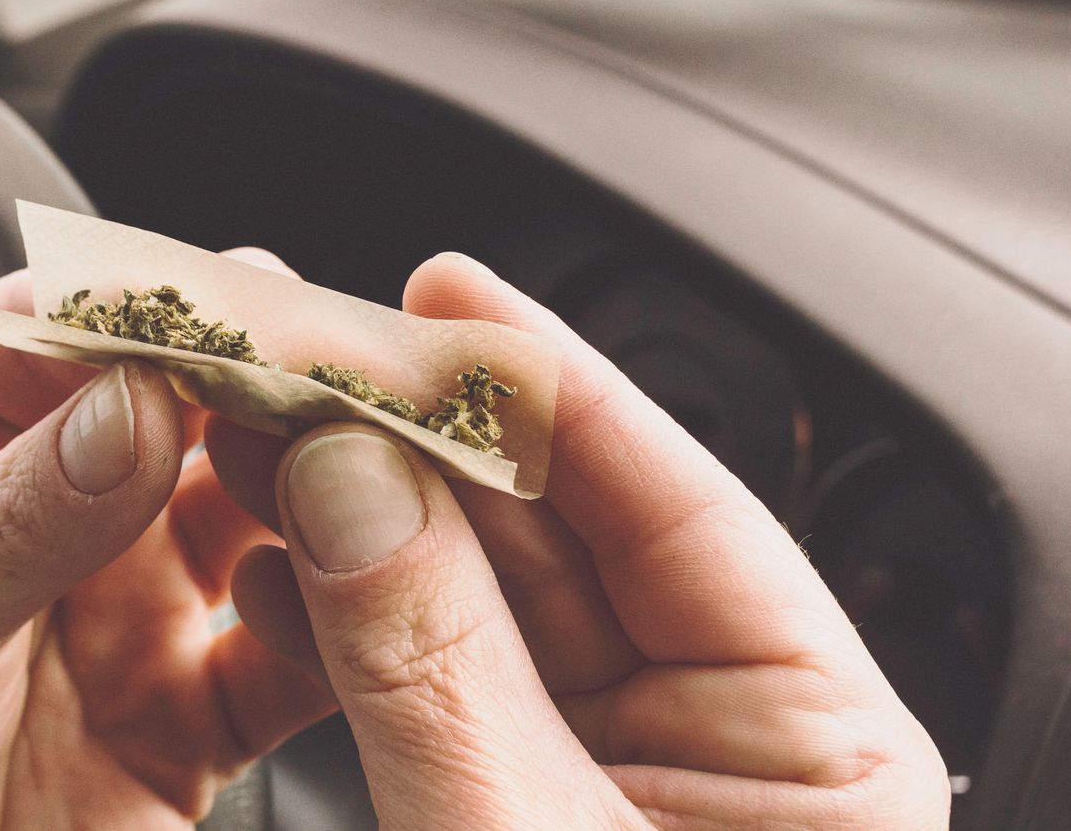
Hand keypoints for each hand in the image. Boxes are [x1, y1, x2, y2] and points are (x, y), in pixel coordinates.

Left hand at [0, 264, 334, 828]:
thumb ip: (13, 510)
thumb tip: (134, 403)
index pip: (76, 317)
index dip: (169, 300)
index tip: (249, 306)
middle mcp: (65, 492)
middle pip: (199, 396)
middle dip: (279, 379)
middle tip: (346, 382)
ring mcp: (136, 597)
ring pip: (270, 507)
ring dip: (330, 485)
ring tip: (373, 480)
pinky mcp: (190, 710)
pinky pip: (295, 655)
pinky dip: (344, 626)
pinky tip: (352, 608)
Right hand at [206, 252, 951, 828]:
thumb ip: (433, 660)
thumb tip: (347, 473)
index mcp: (813, 751)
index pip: (683, 504)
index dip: (552, 385)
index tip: (446, 292)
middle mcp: (724, 748)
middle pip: (560, 537)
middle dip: (416, 445)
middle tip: (305, 362)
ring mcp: (611, 779)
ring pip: (475, 602)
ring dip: (354, 523)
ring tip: (256, 445)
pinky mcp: (511, 811)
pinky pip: (426, 683)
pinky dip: (339, 628)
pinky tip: (270, 571)